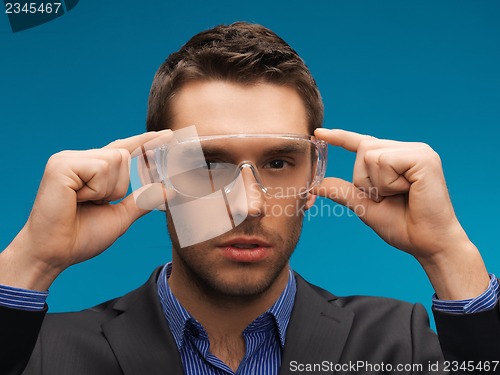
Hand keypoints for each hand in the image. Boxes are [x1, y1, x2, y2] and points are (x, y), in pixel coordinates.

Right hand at [0, 130, 172, 290]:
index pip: (123, 149)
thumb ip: (143, 201)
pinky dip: (96, 189)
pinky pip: (100, 168)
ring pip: (115, 159)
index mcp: (91, 169)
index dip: (145, 141)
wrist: (55, 254)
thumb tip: (169, 190)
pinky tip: (76, 199)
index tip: (168, 134)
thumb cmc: (81, 237)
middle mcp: (79, 158)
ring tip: (84, 202)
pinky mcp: (61, 164)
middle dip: (118, 186)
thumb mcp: (121, 216)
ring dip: (107, 189)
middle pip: (123, 155)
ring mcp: (68, 159)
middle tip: (94, 204)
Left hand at [313, 128, 488, 299]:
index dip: (340, 137)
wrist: (427, 244)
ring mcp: (419, 151)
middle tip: (388, 197)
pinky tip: (408, 192)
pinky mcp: (424, 158)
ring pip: (371, 155)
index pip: (363, 142)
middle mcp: (408, 149)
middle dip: (365, 180)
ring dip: (377, 184)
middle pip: (363, 149)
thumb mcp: (365, 206)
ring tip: (399, 195)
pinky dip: (387, 183)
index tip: (318, 132)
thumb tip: (315, 185)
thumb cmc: (402, 226)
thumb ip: (342, 191)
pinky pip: (385, 162)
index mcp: (396, 158)